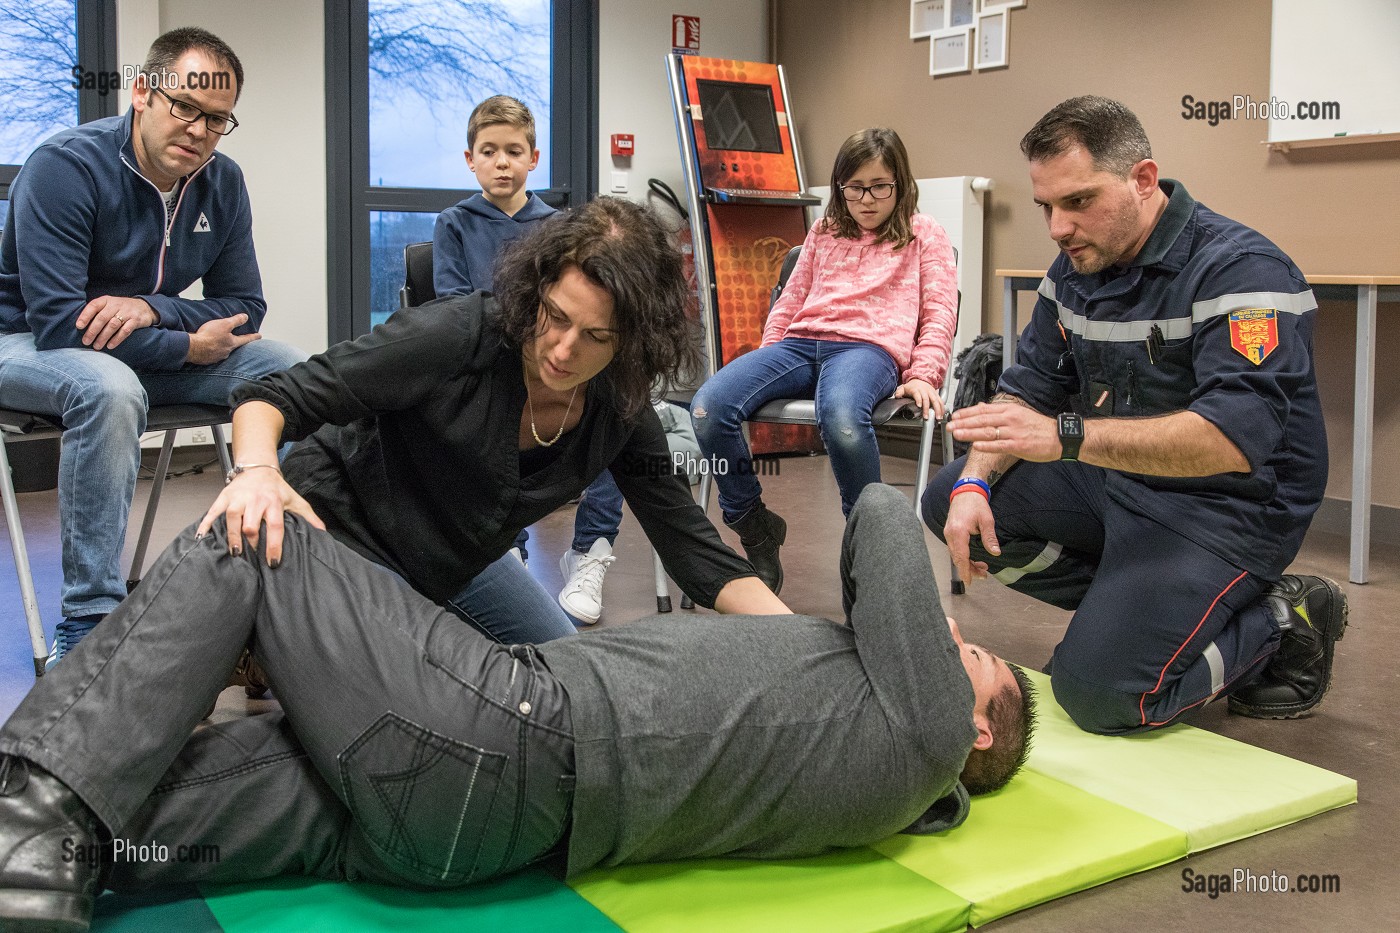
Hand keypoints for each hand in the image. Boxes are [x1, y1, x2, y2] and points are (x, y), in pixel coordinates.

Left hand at [76, 296, 156, 349]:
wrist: (144, 307)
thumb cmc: (120, 309)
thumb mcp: (109, 305)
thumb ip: (98, 312)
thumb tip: (81, 326)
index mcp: (106, 300)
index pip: (94, 306)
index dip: (85, 316)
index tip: (79, 326)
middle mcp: (116, 305)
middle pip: (102, 318)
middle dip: (92, 331)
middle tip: (86, 341)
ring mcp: (127, 312)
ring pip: (112, 325)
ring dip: (103, 337)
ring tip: (97, 346)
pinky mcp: (136, 320)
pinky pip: (125, 331)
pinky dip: (117, 339)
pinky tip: (110, 346)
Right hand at [187, 314, 260, 364]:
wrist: (193, 348)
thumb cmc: (209, 336)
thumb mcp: (224, 324)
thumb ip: (236, 321)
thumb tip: (245, 317)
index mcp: (232, 343)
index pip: (246, 339)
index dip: (253, 336)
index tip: (259, 336)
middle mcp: (227, 352)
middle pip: (235, 347)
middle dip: (236, 343)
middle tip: (238, 340)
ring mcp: (217, 357)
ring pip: (223, 351)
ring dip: (223, 347)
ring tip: (220, 343)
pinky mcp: (207, 360)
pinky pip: (212, 355)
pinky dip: (212, 351)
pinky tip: (209, 349)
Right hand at [195, 466, 324, 565]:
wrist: (258, 468)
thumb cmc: (277, 489)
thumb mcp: (295, 500)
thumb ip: (308, 517)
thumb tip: (322, 533)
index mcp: (273, 502)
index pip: (275, 526)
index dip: (274, 545)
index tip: (272, 562)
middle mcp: (255, 500)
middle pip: (251, 524)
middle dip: (252, 542)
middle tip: (252, 557)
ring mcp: (238, 498)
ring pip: (233, 519)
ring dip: (233, 537)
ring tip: (235, 553)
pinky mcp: (224, 497)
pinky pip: (213, 512)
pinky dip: (206, 524)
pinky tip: (201, 538)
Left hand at [893, 378, 942, 419]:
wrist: (920, 379)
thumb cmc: (912, 386)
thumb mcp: (904, 388)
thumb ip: (899, 392)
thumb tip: (897, 396)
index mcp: (916, 390)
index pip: (917, 394)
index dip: (919, 400)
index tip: (919, 406)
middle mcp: (925, 391)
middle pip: (927, 399)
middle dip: (927, 409)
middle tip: (927, 417)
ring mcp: (931, 393)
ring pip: (935, 400)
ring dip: (937, 409)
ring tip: (938, 418)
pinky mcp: (936, 394)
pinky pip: (940, 401)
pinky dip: (942, 408)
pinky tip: (942, 414)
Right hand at [943, 488, 998, 588]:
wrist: (966, 490)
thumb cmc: (976, 503)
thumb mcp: (987, 520)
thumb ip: (989, 538)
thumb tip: (995, 553)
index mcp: (958, 532)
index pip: (961, 556)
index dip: (965, 570)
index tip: (970, 581)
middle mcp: (949, 534)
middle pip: (957, 558)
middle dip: (969, 569)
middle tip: (984, 575)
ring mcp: (948, 534)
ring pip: (955, 555)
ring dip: (967, 563)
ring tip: (982, 568)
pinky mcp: (949, 532)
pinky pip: (955, 549)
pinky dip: (963, 556)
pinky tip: (973, 558)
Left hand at [949, 402, 1060, 461]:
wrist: (1060, 437)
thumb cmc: (1039, 427)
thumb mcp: (1019, 414)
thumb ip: (1000, 412)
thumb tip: (982, 407)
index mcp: (1009, 410)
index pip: (983, 410)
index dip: (967, 413)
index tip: (954, 416)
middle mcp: (1010, 418)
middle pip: (982, 420)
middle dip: (963, 423)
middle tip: (949, 426)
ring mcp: (1014, 432)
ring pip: (988, 431)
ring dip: (970, 433)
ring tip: (956, 434)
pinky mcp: (1019, 445)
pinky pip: (999, 445)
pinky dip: (987, 445)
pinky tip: (975, 445)